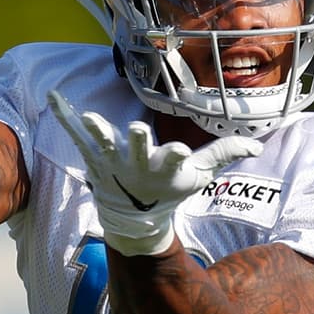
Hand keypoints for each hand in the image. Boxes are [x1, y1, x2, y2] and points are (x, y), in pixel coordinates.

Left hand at [48, 90, 262, 255]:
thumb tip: (258, 145)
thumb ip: (225, 154)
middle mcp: (137, 163)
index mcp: (164, 167)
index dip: (177, 156)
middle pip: (138, 149)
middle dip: (137, 142)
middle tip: (136, 131)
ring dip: (97, 130)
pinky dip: (65, 116)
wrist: (134, 216)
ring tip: (90, 117)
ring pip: (103, 143)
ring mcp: (113, 159)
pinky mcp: (93, 156)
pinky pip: (77, 135)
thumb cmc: (170, 189)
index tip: (180, 152)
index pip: (174, 160)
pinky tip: (54, 96)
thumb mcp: (199, 175)